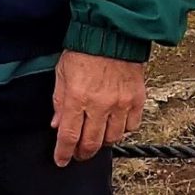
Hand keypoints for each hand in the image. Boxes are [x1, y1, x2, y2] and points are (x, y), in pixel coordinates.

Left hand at [51, 51, 145, 165]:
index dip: (63, 153)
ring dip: (102, 142)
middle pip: (91, 143)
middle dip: (82, 153)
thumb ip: (59, 101)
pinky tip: (115, 124)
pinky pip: (132, 126)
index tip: (61, 160)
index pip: (68, 136)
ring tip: (97, 138)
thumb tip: (57, 124)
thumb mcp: (62, 73)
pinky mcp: (136, 99)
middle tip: (78, 154)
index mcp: (77, 97)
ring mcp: (120, 103)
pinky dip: (123, 129)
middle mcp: (99, 104)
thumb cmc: (85, 50)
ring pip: (112, 138)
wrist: (112, 33)